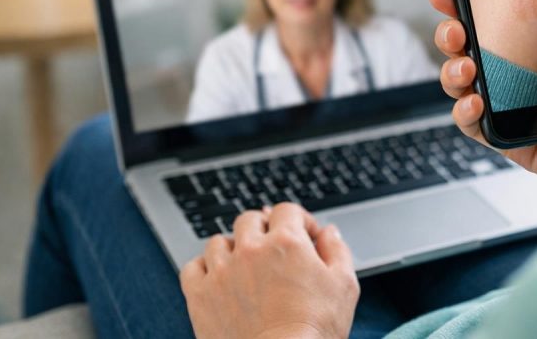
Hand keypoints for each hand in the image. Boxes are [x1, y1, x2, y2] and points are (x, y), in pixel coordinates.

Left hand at [180, 203, 358, 338]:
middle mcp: (250, 250)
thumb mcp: (344, 286)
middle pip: (250, 219)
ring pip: (219, 241)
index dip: (299, 221)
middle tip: (274, 251)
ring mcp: (221, 272)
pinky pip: (192, 267)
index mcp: (286, 242)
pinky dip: (204, 269)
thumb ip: (337, 250)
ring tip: (244, 266)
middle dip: (264, 230)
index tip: (304, 237)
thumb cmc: (315, 331)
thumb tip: (328, 233)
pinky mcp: (200, 296)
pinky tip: (218, 280)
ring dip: (232, 248)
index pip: (287, 210)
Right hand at [429, 0, 536, 213]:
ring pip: (462, 86)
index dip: (463, 3)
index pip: (493, 19)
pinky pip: (474, 127)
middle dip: (448, 34)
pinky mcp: (515, 141)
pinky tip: (476, 100)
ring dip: (451, 72)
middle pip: (467, 49)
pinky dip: (464, 113)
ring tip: (466, 67)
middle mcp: (526, 75)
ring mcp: (517, 108)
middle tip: (456, 29)